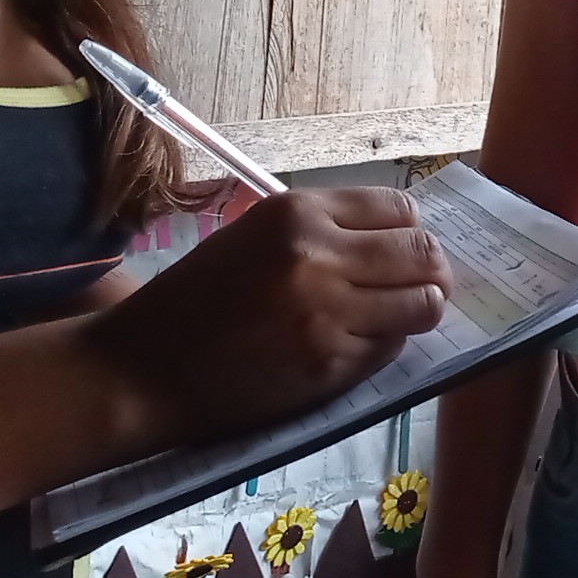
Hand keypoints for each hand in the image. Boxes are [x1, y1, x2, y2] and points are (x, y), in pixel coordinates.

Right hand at [89, 188, 451, 444]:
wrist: (145, 368)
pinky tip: (357, 343)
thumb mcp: (255, 237)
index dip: (410, 232)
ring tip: (401, 315)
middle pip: (422, 254)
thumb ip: (323, 231)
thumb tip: (402, 238)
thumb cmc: (198, 298)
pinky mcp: (328, 366)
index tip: (404, 249)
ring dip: (419, 310)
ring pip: (422, 305)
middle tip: (425, 284)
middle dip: (432, 271)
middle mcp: (317, 256)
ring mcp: (327, 315)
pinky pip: (390, 349)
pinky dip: (386, 346)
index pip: (399, 210)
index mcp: (295, 212)